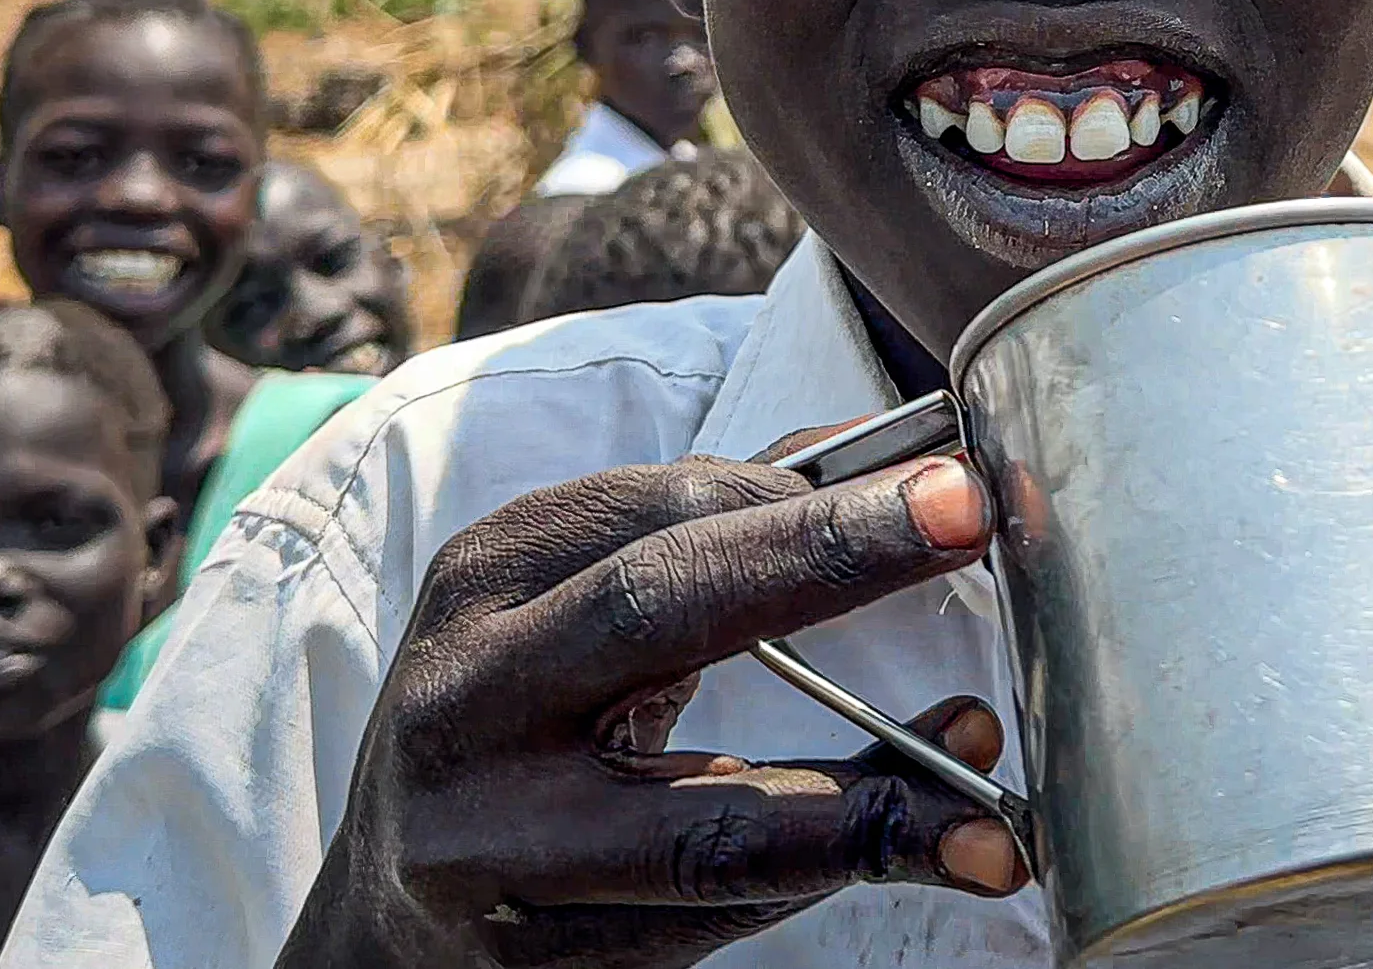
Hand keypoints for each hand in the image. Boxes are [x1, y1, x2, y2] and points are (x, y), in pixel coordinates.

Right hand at [282, 452, 1025, 968]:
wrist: (387, 915)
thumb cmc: (521, 722)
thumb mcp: (573, 608)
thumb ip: (714, 534)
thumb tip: (888, 453)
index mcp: (488, 577)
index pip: (663, 508)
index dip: (818, 495)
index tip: (951, 479)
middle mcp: (471, 697)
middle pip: (655, 608)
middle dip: (826, 558)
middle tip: (967, 516)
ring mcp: (493, 841)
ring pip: (697, 824)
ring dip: (862, 808)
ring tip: (984, 805)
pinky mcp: (534, 954)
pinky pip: (708, 916)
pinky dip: (828, 880)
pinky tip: (926, 849)